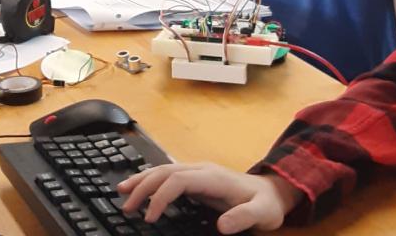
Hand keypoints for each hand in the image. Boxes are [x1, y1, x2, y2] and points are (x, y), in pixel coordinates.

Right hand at [117, 163, 303, 233]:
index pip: (178, 181)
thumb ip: (243, 218)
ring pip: (164, 170)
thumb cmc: (266, 204)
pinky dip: (150, 180)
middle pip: (165, 172)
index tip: (149, 217)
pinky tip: (139, 187)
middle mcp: (202, 170)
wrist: (273, 191)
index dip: (161, 197)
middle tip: (126, 206)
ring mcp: (198, 172)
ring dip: (142, 180)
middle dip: (143, 187)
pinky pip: (168, 175)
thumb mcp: (261, 214)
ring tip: (122, 191)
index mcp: (213, 177)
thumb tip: (221, 226)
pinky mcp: (196, 178)